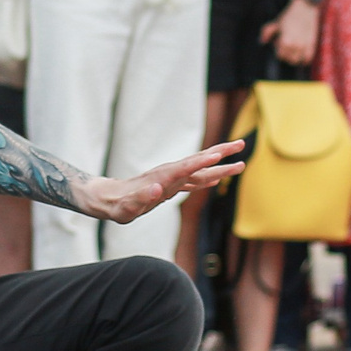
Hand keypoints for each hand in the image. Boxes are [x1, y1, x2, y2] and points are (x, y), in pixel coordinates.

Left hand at [89, 140, 244, 223]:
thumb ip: (142, 198)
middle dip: (221, 153)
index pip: (186, 168)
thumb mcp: (127, 207)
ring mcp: (172, 178)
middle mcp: (170, 174)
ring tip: (241, 160)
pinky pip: (194, 179)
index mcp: (163, 178)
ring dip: (220, 163)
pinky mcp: (171, 185)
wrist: (108, 199)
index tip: (219, 153)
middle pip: (200, 161)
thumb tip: (159, 189)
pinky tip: (217, 176)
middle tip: (242, 143)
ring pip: (200, 168)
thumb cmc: (118, 205)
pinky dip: (208, 176)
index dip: (202, 161)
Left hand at [260, 0, 319, 65]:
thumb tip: (262, 41)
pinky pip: (307, 59)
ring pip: (297, 60)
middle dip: (285, 53)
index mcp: (285, 41)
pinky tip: (301, 52)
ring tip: (293, 47)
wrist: (306, 7)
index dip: (277, 48)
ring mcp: (304, 46)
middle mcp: (295, 46)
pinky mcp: (312, 44)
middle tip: (286, 43)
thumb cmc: (289, 15)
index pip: (279, 55)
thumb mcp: (276, 22)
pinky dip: (303, 58)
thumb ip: (267, 32)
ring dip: (294, 56)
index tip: (279, 40)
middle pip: (288, 59)